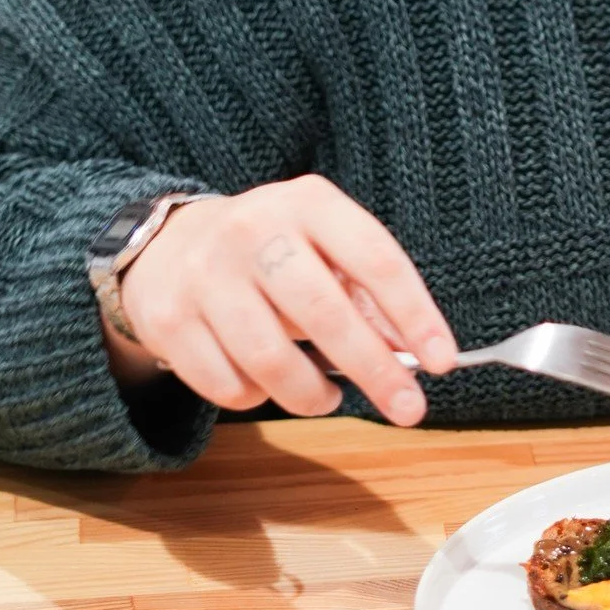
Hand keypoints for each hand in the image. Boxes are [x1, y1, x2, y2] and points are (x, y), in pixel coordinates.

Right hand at [106, 176, 456, 424]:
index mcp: (309, 202)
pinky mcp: (169, 320)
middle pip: (324, 312)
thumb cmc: (270, 250)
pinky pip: (227, 385)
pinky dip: (256, 397)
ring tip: (325, 398)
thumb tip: (415, 352)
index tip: (442, 360)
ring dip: (310, 394)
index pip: (375, 258)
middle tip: (407, 407)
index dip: (414, 313)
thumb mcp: (324, 247)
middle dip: (373, 369)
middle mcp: (255, 230)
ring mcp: (207, 274)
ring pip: (271, 360)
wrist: (167, 244)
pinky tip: (264, 382)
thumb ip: (368, 295)